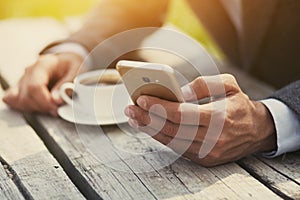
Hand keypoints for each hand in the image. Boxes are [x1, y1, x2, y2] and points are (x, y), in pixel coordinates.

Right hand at [2, 53, 82, 115]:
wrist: (65, 61)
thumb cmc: (70, 65)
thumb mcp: (75, 70)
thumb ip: (67, 84)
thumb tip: (56, 100)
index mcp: (42, 65)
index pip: (34, 87)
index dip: (44, 101)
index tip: (56, 109)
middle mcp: (29, 72)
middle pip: (25, 96)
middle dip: (42, 107)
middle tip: (56, 109)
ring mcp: (23, 79)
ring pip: (18, 100)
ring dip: (35, 109)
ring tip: (50, 108)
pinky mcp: (20, 87)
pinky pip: (13, 100)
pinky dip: (24, 107)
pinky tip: (37, 107)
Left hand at [125, 74, 276, 166]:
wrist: (257, 130)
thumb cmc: (239, 104)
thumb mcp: (228, 85)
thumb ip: (202, 85)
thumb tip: (177, 93)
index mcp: (219, 116)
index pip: (182, 113)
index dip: (159, 106)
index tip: (141, 98)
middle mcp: (213, 138)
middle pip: (172, 129)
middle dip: (148, 118)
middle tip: (130, 108)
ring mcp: (208, 152)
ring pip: (172, 141)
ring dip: (150, 129)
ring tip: (134, 118)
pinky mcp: (204, 159)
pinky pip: (177, 148)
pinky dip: (161, 138)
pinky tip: (149, 128)